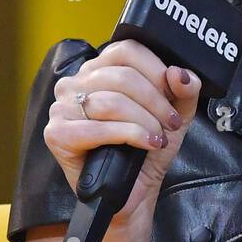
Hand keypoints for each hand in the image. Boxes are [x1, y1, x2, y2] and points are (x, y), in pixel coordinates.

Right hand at [45, 38, 201, 223]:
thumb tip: (180, 73)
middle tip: (169, 123)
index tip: (174, 91)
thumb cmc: (147, 149)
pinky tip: (145, 144)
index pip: (127, 49)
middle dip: (155, 101)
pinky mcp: (57, 134)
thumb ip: (184, 90)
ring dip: (145, 121)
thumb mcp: (175, 115)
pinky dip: (129, 135)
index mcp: (100, 70)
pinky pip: (97, 127)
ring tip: (159, 137)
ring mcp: (62, 107)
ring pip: (112, 101)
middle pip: (122, 76)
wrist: (133, 191)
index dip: (156, 69)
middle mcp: (76, 83)